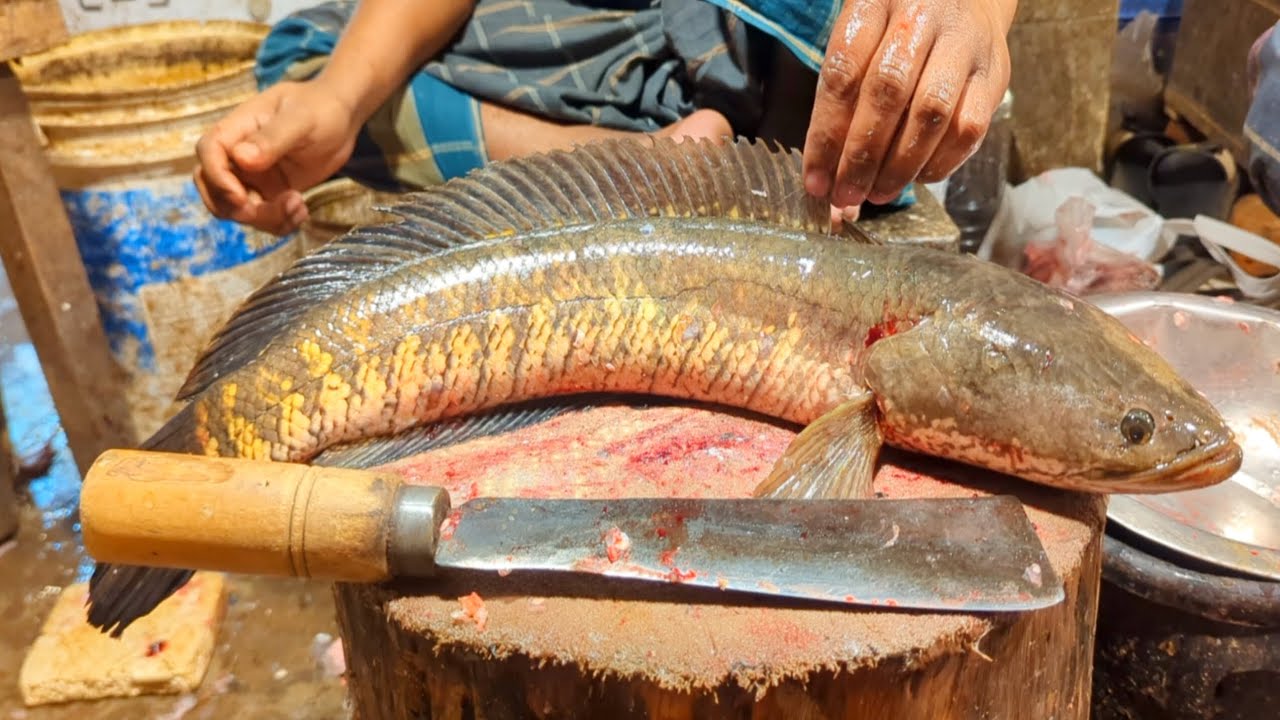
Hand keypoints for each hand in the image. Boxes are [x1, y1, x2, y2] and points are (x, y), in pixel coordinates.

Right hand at [194, 79, 361, 234]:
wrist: (342, 119)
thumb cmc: (319, 107)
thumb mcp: (300, 119)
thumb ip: (272, 138)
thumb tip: (241, 158)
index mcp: (237, 130)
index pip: (208, 153)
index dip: (216, 178)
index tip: (241, 197)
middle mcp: (238, 156)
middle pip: (215, 190)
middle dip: (239, 209)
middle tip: (274, 210)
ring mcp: (253, 177)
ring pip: (239, 210)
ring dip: (265, 219)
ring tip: (299, 205)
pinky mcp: (271, 193)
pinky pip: (264, 218)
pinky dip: (280, 224)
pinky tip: (302, 211)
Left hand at [802, 0, 1014, 208]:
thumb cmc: (897, 25)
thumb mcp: (861, 36)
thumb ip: (842, 91)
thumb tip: (825, 169)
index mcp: (874, 4)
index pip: (843, 74)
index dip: (826, 134)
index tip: (815, 179)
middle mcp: (920, 18)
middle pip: (887, 94)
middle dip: (862, 156)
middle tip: (846, 194)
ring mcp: (963, 44)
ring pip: (931, 114)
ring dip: (900, 165)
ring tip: (877, 193)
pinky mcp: (994, 74)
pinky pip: (968, 127)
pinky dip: (939, 162)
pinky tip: (916, 177)